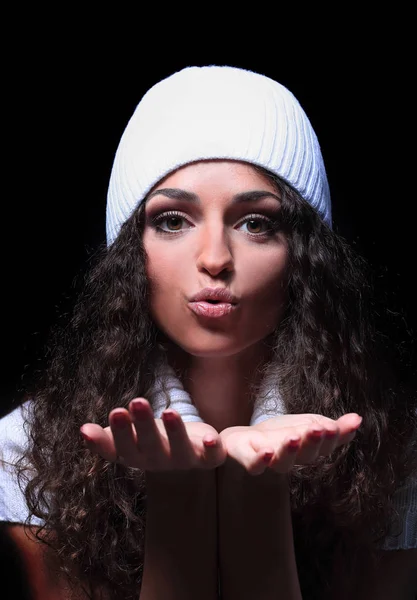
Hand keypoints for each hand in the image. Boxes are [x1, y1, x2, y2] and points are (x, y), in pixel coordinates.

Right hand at [80, 397, 226, 470]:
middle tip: (135, 402)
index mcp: (136, 456)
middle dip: (142, 426)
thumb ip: (105, 437)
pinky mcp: (208, 457)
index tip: (94, 425)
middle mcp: (158, 462)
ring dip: (174, 431)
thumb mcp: (128, 436)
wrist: (189, 451)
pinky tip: (209, 436)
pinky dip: (211, 447)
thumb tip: (83, 430)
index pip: (119, 450)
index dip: (107, 440)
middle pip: (148, 447)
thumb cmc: (152, 438)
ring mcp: (184, 460)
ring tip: (168, 411)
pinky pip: (212, 456)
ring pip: (178, 449)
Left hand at [219, 413, 361, 475]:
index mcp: (305, 449)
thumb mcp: (307, 426)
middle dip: (312, 443)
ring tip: (293, 437)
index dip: (330, 439)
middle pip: (303, 456)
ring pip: (280, 462)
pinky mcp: (244, 456)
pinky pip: (251, 463)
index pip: (323, 446)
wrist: (240, 442)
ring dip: (289, 451)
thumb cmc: (278, 436)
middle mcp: (288, 458)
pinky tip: (266, 451)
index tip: (334, 428)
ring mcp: (266, 459)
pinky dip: (258, 460)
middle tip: (318, 429)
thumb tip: (358, 418)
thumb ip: (333, 429)